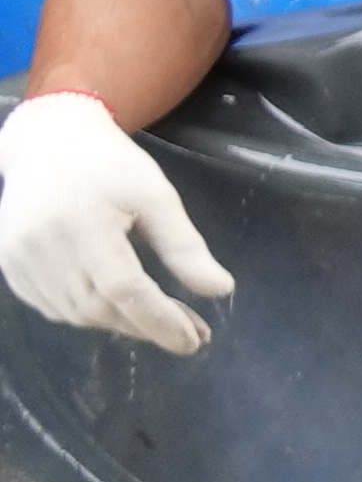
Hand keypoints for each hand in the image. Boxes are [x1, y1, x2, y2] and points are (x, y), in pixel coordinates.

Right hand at [0, 93, 231, 353]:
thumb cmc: (109, 164)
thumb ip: (184, 246)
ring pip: (76, 313)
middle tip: (190, 331)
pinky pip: (51, 305)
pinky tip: (117, 307)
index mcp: (81, 224)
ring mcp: (17, 257)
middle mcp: (40, 246)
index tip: (193, 340)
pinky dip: (87, 313)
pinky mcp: (8, 263)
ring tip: (160, 319)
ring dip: (121, 324)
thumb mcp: (156, 196)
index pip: (124, 290)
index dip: (160, 321)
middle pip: (99, 307)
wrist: (47, 141)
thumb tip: (220, 291)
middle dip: (147, 326)